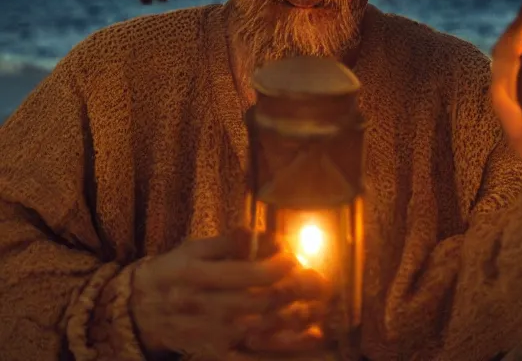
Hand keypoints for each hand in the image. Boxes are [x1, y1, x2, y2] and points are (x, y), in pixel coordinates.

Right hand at [130, 227, 332, 358]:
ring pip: (265, 329)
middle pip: (261, 302)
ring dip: (299, 316)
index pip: (248, 273)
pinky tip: (312, 337)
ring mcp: (212, 335)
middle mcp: (204, 308)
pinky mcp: (218, 354)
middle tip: (318, 278)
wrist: (142, 310)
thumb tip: (261, 233)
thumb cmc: (174, 272)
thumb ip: (229, 242)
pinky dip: (287, 350)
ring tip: (320, 302)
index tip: (294, 255)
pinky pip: (257, 357)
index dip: (280, 264)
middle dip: (297, 289)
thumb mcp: (194, 249)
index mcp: (195, 276)